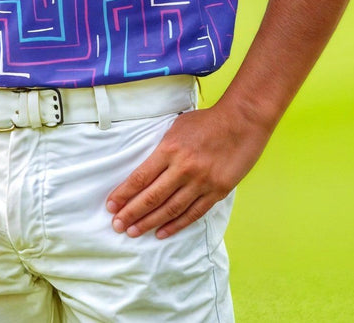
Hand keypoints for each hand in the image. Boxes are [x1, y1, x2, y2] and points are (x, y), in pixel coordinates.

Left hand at [105, 102, 271, 238]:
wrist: (242, 122)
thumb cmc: (208, 121)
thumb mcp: (178, 127)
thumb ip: (163, 147)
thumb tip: (147, 167)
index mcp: (170, 149)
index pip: (140, 177)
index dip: (124, 194)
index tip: (111, 205)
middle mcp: (183, 168)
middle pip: (152, 197)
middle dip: (131, 213)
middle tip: (117, 225)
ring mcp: (201, 182)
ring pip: (170, 209)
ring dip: (150, 222)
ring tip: (134, 232)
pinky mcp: (217, 191)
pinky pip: (193, 213)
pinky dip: (176, 225)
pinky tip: (162, 232)